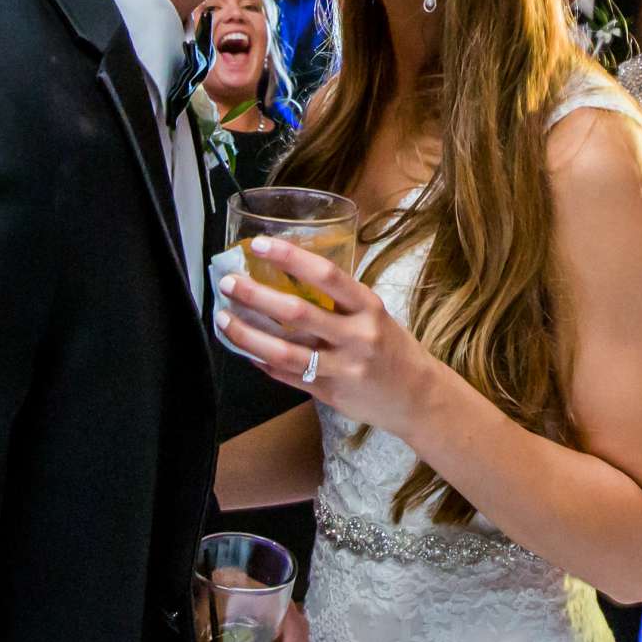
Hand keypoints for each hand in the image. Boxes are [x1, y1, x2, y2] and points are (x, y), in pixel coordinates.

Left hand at [216, 236, 438, 436]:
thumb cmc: (392, 347)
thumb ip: (338, 300)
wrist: (418, 397)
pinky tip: (244, 351)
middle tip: (228, 283)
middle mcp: (356, 336)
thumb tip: (286, 276)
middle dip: (256, 296)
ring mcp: (342, 368)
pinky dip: (262, 362)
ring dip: (248, 335)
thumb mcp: (374, 314)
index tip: (258, 244)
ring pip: (284, 351)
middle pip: (297, 313)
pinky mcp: (330, 394)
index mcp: (368, 307)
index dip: (290, 257)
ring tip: (223, 320)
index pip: (327, 275)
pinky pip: (288, 377)